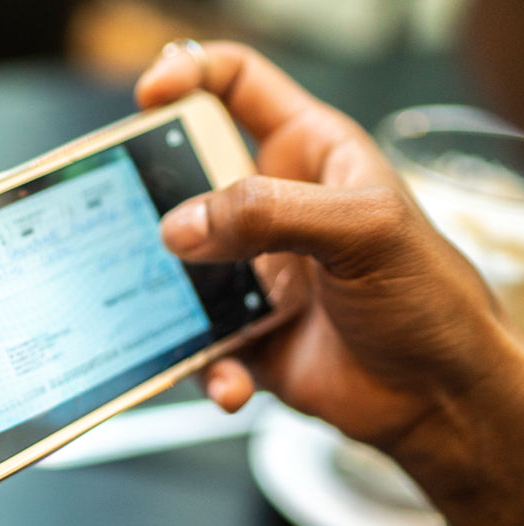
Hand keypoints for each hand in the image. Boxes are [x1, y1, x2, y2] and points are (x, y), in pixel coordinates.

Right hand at [137, 41, 523, 525]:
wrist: (440, 398)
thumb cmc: (433, 300)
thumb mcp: (366, 230)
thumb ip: (270, 212)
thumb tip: (184, 223)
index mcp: (309, 155)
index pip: (238, 87)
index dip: (189, 75)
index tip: (147, 97)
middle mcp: (274, 209)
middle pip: (186, 178)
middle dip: (153, 199)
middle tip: (137, 221)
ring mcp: (255, 272)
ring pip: (178, 268)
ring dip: (172, 298)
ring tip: (187, 319)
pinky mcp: (244, 332)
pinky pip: (198, 342)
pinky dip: (207, 367)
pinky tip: (233, 382)